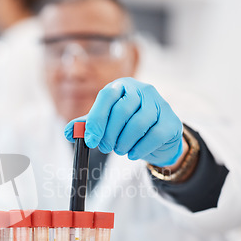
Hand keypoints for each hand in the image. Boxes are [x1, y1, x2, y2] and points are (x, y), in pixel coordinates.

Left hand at [65, 77, 183, 166]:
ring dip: (124, 142)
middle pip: (122, 110)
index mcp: (122, 86)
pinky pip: (155, 136)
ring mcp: (161, 104)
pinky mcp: (172, 122)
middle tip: (105, 147)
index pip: (106, 96)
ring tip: (120, 149)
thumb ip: (87, 125)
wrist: (157, 138)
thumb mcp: (105, 123)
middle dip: (110, 134)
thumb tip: (68, 131)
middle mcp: (143, 90)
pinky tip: (133, 153)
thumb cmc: (127, 126)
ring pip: (139, 123)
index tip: (90, 140)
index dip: (96, 119)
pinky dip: (140, 149)